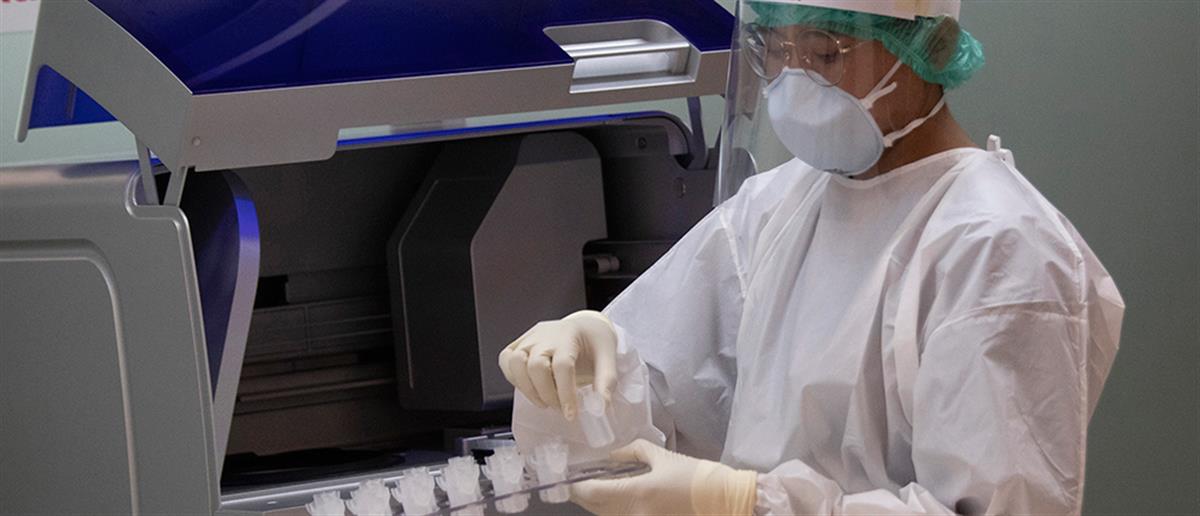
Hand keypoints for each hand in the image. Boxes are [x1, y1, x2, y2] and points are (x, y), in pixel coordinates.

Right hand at [498, 310, 617, 420]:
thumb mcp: (609, 358)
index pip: (562, 365)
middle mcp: (545, 335)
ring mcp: (529, 338)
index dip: (565, 393)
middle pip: (535, 365)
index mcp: (569, 336)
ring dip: (527, 389)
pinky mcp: (519, 343)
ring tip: (544, 402)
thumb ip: (606, 382)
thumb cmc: (595, 343)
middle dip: (546, 394)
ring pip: (515, 362)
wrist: (585, 327)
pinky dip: (514, 379)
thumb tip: (600, 408)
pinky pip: (506, 360)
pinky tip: (531, 389)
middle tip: (560, 409)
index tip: (571, 414)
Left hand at [572, 439, 757, 515]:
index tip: (567, 473)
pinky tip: (614, 495)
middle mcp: (634, 514)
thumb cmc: (695, 476)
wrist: (723, 501)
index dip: (575, 484)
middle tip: (576, 477)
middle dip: (582, 493)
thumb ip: (632, 452)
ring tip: (595, 484)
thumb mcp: (662, 456)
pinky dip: (612, 508)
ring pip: (604, 515)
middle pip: (594, 507)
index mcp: (636, 493)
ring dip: (596, 501)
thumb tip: (611, 455)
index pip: (591, 492)